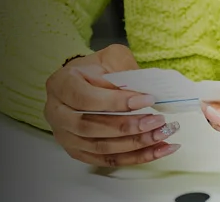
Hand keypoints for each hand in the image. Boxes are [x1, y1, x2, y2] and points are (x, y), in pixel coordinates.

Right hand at [42, 44, 181, 167]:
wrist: (81, 83)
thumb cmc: (95, 70)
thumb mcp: (108, 59)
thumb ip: (123, 72)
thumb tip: (146, 93)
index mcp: (60, 85)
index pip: (86, 98)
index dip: (116, 102)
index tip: (147, 99)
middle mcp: (57, 113)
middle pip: (91, 126)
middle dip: (128, 127)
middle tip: (157, 121)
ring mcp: (66, 136)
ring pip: (101, 147)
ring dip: (136, 144)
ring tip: (162, 135)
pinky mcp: (79, 152)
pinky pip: (109, 160)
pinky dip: (136, 157)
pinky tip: (158, 150)